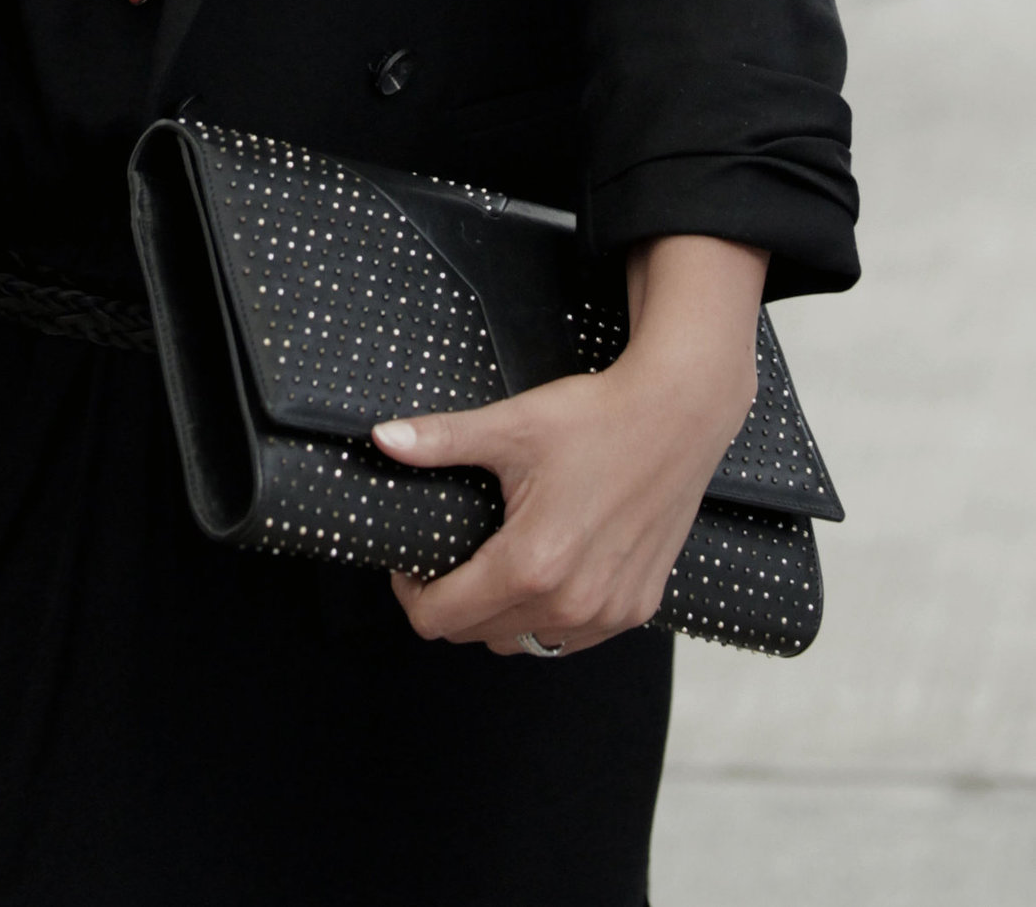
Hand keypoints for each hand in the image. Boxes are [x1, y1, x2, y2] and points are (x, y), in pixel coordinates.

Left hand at [374, 233, 767, 657]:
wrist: (678, 416)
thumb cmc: (595, 418)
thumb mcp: (510, 426)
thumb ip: (440, 440)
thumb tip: (381, 439)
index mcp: (530, 565)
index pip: (441, 620)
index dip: (412, 594)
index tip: (412, 562)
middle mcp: (570, 603)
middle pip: (476, 635)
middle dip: (450, 602)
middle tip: (448, 556)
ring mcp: (607, 613)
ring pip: (524, 644)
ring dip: (498, 616)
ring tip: (492, 565)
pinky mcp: (636, 609)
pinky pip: (570, 638)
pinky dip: (546, 617)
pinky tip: (544, 572)